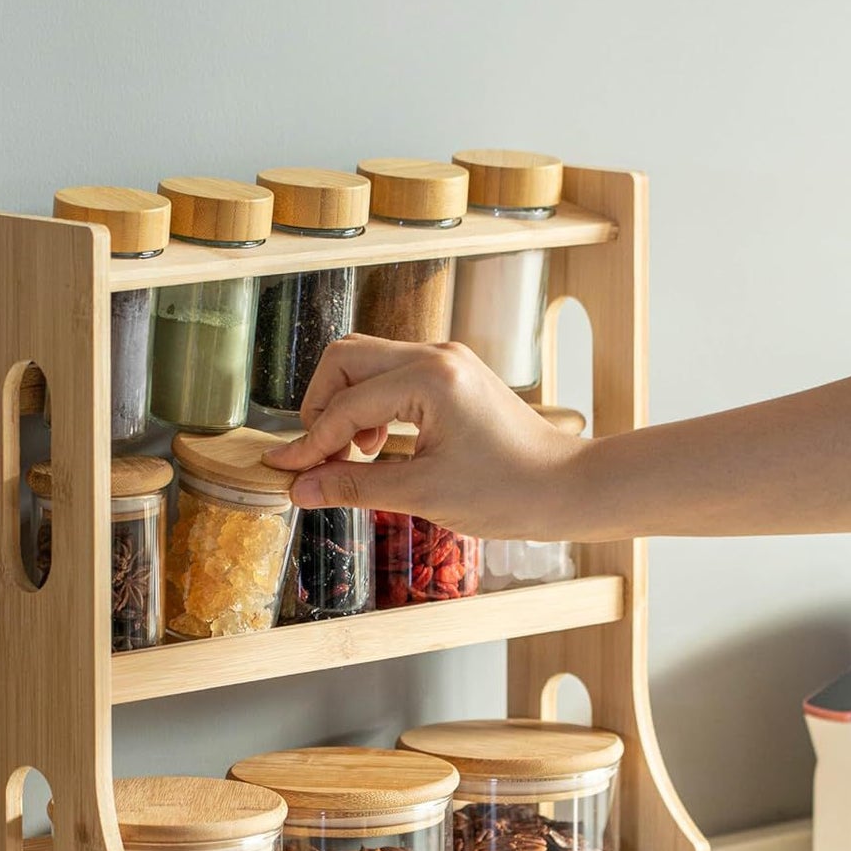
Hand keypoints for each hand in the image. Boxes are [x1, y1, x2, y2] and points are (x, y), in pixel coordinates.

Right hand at [264, 335, 588, 539]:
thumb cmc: (509, 493)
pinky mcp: (450, 374)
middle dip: (320, 407)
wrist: (567, 488)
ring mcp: (444, 360)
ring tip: (355, 456)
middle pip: (345, 358)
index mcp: (430, 379)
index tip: (283, 472)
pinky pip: (390, 376)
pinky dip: (370, 406)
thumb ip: (355, 487)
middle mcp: (435, 355)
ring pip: (365, 362)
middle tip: (319, 458)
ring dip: (345, 406)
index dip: (310, 443)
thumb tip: (300, 489)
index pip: (346, 405)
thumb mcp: (423, 495)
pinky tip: (377, 447)